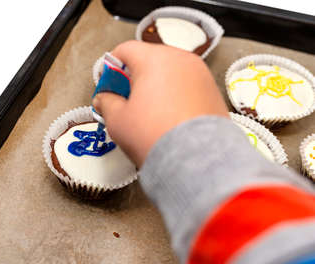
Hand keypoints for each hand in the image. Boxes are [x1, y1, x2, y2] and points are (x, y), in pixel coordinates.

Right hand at [93, 40, 227, 166]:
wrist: (196, 160)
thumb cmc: (155, 136)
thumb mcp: (118, 120)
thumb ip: (106, 103)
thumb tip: (104, 99)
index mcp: (154, 59)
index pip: (125, 50)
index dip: (111, 66)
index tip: (107, 84)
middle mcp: (180, 59)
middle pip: (149, 58)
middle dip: (134, 76)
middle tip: (126, 99)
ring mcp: (200, 74)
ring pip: (170, 72)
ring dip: (156, 85)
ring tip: (148, 111)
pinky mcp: (213, 91)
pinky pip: (187, 85)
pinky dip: (175, 95)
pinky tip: (168, 117)